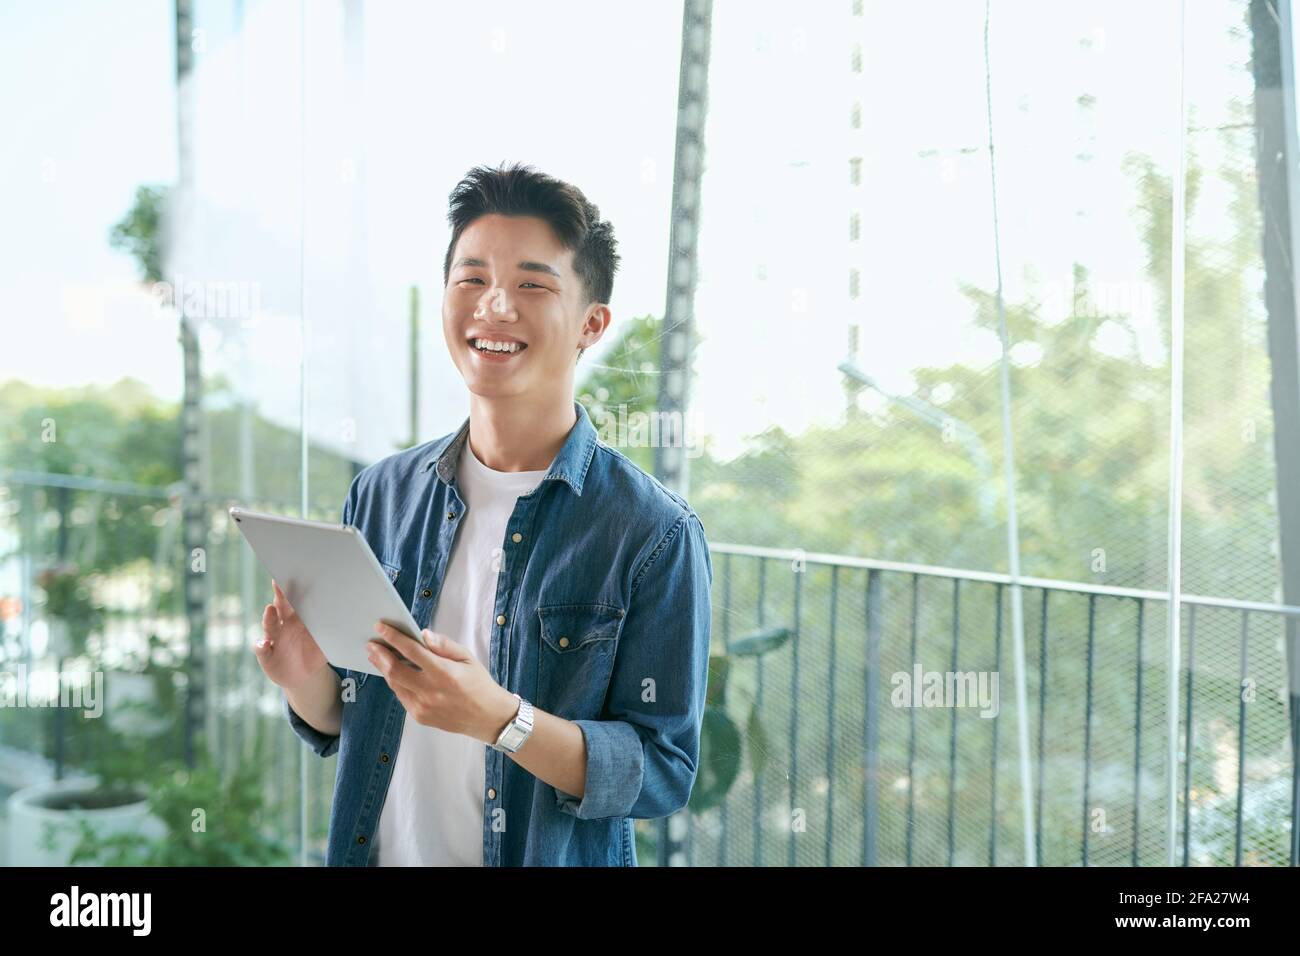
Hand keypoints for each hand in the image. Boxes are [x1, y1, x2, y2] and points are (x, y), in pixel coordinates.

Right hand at [253, 579, 328, 689]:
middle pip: (280, 607)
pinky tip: (263, 644)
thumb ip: (332, 635)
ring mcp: (273, 638)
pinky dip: (261, 646)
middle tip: (278, 583)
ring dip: (269, 617)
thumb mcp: (325, 646)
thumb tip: (349, 625)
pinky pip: (261, 648)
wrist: (302, 677)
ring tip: (270, 611)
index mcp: (299, 619)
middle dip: (280, 595)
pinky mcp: (265, 654)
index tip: (296, 577)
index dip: (296, 590)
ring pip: (270, 625)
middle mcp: (284, 625)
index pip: (296, 602)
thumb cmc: (314, 655)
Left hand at [367, 622, 516, 743]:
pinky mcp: (420, 717)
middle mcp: (430, 690)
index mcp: (444, 672)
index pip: (411, 650)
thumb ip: (444, 645)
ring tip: (376, 656)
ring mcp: (423, 706)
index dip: (393, 637)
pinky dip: (395, 682)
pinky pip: (401, 696)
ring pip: (395, 684)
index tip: (381, 627)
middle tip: (370, 643)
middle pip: (395, 670)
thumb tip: (423, 634)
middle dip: (379, 654)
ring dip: (383, 668)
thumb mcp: (468, 658)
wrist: (487, 718)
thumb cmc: (479, 684)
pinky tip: (393, 673)